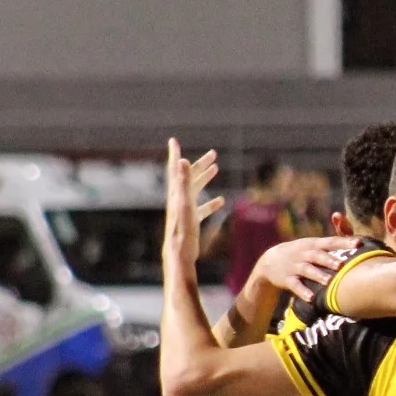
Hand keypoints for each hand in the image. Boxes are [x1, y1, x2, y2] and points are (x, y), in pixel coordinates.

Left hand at [163, 138, 223, 269]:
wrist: (179, 254)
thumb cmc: (182, 231)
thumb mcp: (184, 203)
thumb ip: (183, 182)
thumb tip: (182, 160)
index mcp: (176, 193)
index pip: (176, 169)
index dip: (175, 155)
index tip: (173, 141)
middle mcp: (179, 199)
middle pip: (190, 177)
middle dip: (200, 164)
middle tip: (213, 154)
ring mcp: (185, 210)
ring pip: (196, 189)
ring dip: (205, 178)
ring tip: (216, 169)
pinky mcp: (192, 222)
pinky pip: (202, 208)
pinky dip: (211, 202)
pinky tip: (221, 201)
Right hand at [249, 236, 357, 301]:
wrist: (269, 261)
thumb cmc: (301, 254)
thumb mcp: (312, 245)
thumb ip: (332, 244)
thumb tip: (359, 242)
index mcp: (313, 245)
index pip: (330, 242)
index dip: (344, 242)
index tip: (359, 243)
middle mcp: (304, 254)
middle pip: (318, 255)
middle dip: (329, 260)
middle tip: (341, 265)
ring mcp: (295, 266)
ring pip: (307, 270)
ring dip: (318, 275)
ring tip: (329, 281)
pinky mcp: (287, 279)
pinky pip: (295, 286)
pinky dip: (302, 292)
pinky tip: (311, 298)